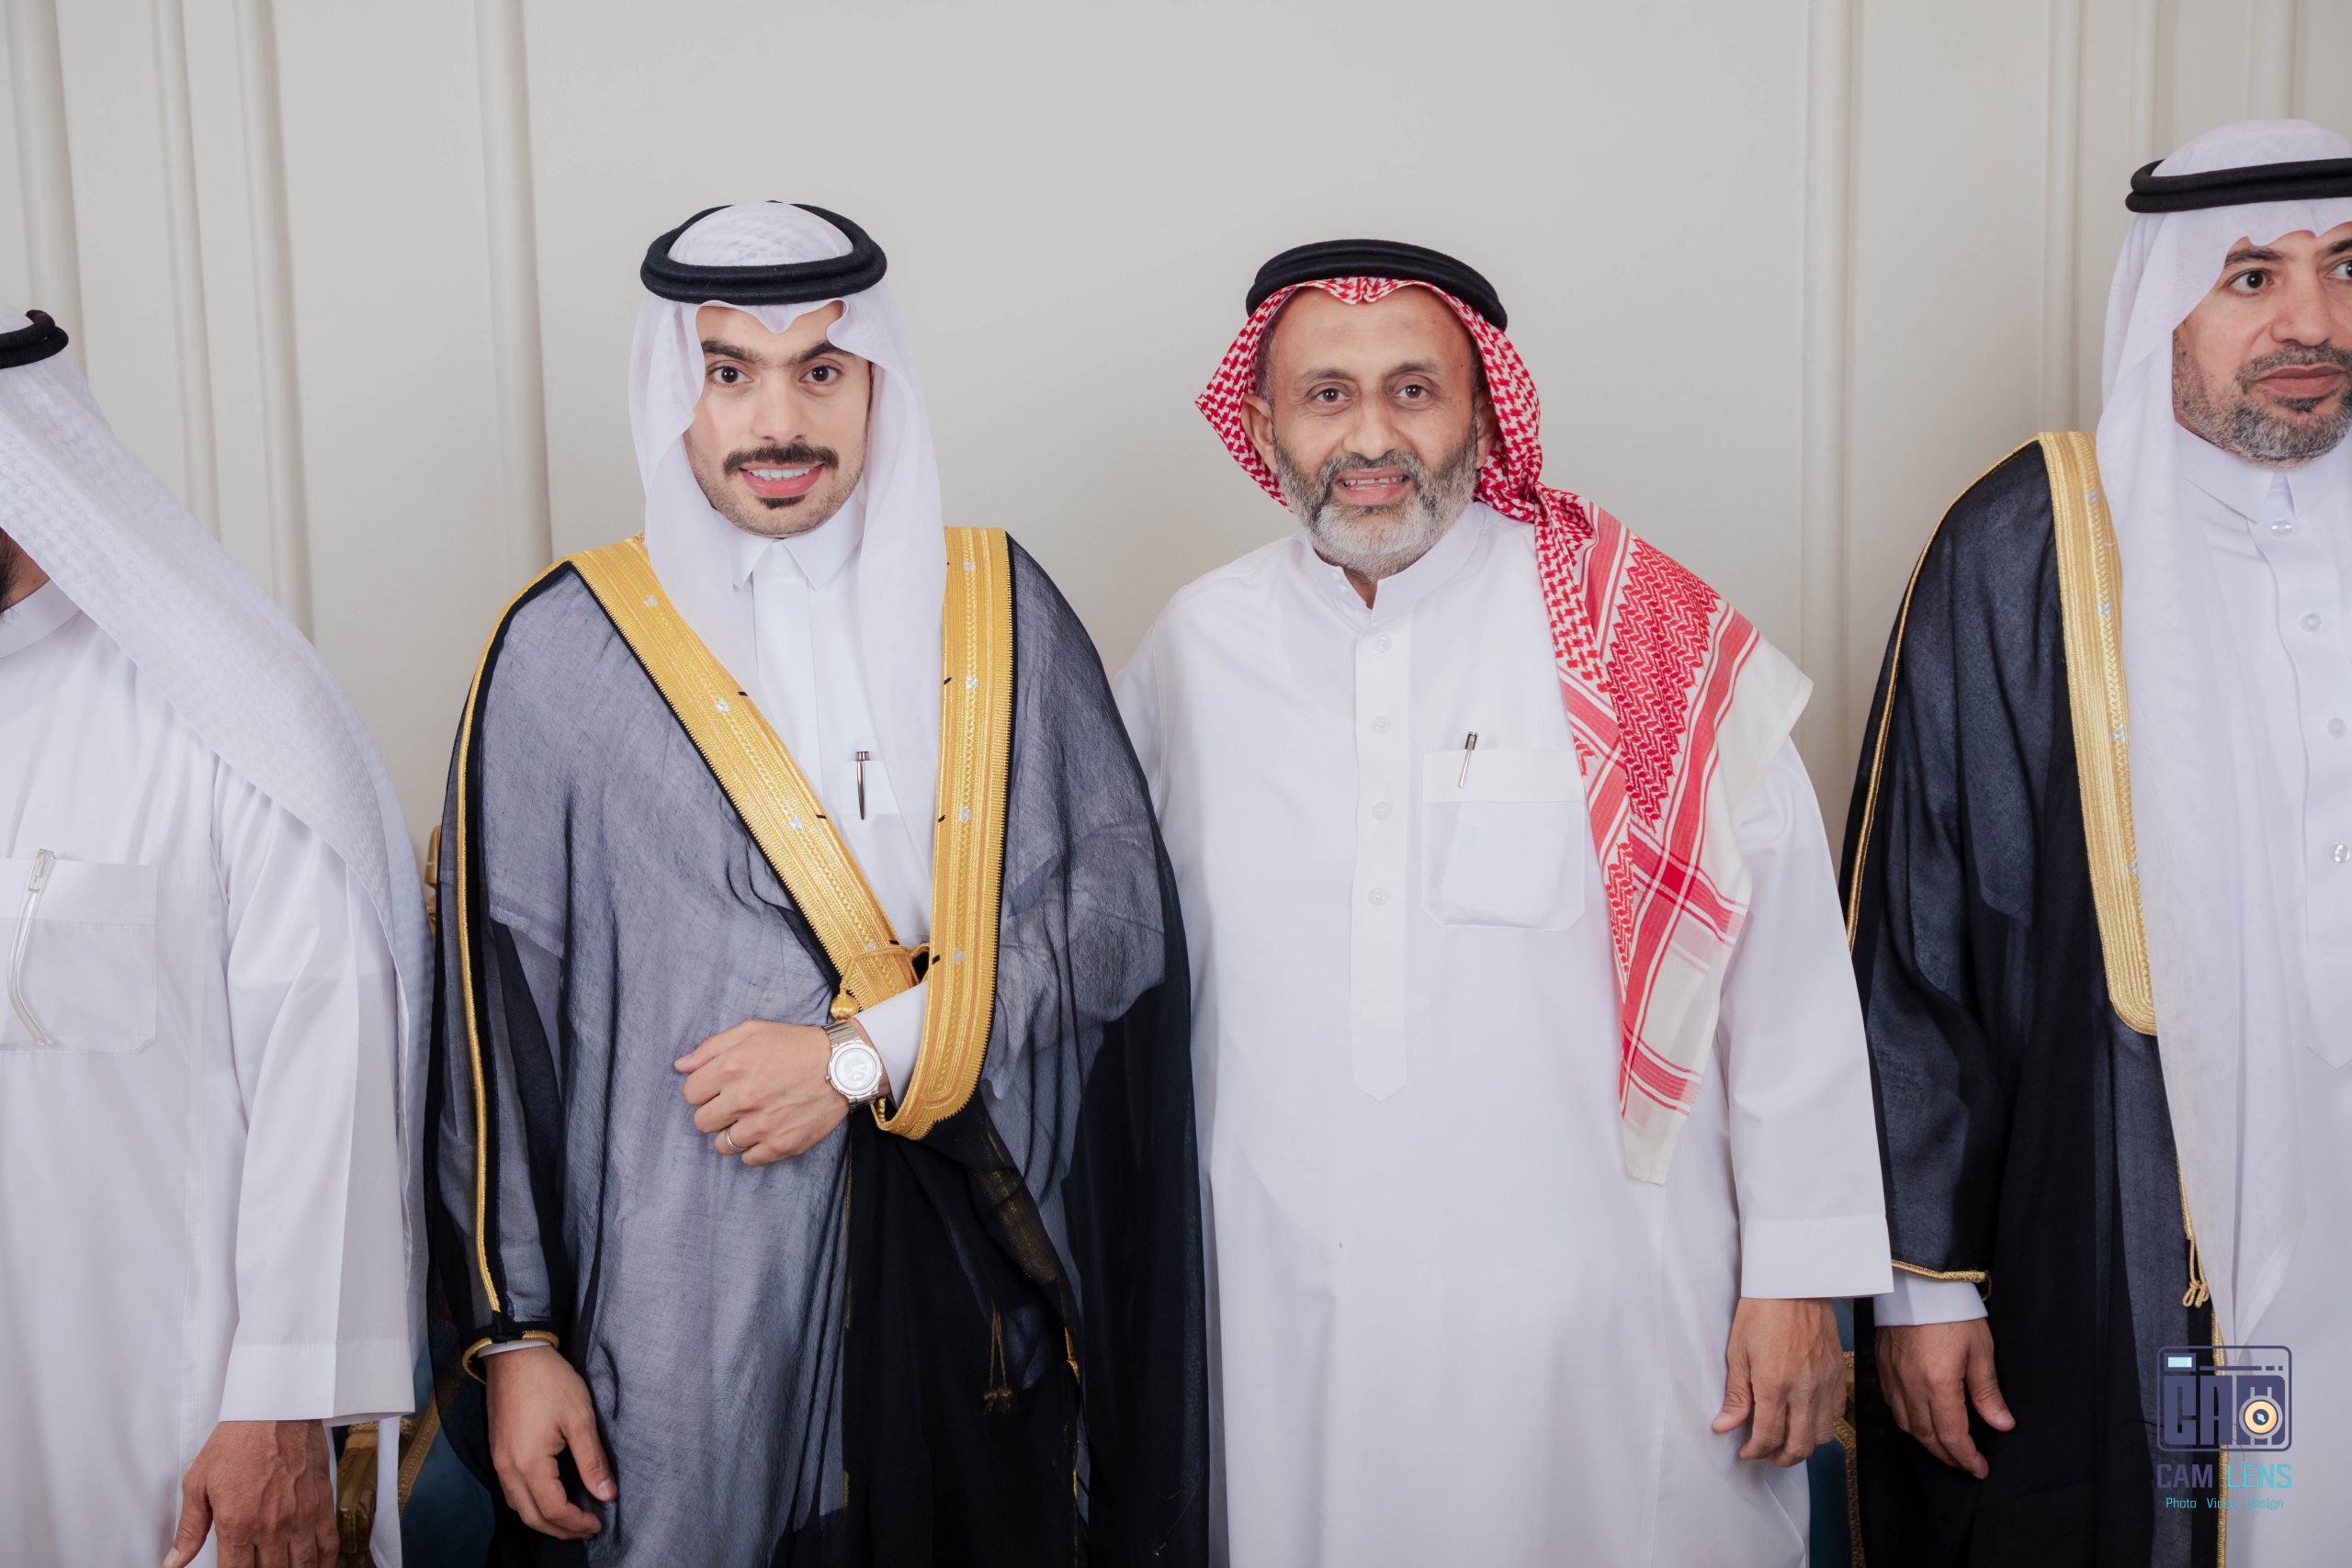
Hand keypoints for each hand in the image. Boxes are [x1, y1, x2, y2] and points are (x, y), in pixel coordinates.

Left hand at [163, 1419, 336, 1567]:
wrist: (276, 1410)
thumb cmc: (237, 1440)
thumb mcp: (198, 1483)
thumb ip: (189, 1529)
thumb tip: (174, 1562)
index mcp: (237, 1525)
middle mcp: (271, 1527)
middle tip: (258, 1566)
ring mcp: (300, 1517)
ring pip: (302, 1566)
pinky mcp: (321, 1504)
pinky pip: (329, 1545)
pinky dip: (325, 1562)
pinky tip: (316, 1566)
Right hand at [484, 1345, 614, 1538]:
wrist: (515, 1354)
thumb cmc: (549, 1381)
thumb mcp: (579, 1418)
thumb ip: (592, 1461)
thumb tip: (606, 1494)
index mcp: (528, 1464)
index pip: (553, 1509)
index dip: (576, 1522)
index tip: (599, 1523)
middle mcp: (507, 1469)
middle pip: (531, 1516)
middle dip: (560, 1529)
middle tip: (587, 1530)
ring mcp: (499, 1461)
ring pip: (518, 1507)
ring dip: (543, 1519)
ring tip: (571, 1519)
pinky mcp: (497, 1451)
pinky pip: (511, 1491)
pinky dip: (530, 1503)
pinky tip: (548, 1497)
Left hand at [678, 1019, 879, 1165]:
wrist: (843, 1065)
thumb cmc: (796, 1045)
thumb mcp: (752, 1031)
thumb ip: (711, 1047)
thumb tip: (680, 1066)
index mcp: (731, 1068)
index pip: (690, 1094)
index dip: (703, 1089)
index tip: (720, 1087)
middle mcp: (742, 1099)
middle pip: (702, 1122)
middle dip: (715, 1112)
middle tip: (736, 1103)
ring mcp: (761, 1126)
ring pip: (722, 1145)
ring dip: (733, 1133)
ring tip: (753, 1118)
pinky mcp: (779, 1145)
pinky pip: (748, 1159)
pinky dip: (754, 1149)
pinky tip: (766, 1131)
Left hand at [1710, 1296, 1844, 1466]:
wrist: (1795, 1283)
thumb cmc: (1761, 1312)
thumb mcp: (1738, 1352)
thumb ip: (1736, 1395)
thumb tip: (1725, 1427)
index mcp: (1775, 1385)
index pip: (1769, 1437)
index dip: (1756, 1452)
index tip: (1746, 1452)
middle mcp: (1805, 1389)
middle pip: (1800, 1445)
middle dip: (1780, 1458)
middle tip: (1765, 1454)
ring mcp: (1825, 1383)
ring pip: (1822, 1435)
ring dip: (1804, 1445)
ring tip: (1785, 1439)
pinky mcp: (1838, 1374)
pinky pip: (1836, 1414)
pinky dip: (1822, 1425)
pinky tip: (1806, 1418)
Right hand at [1876, 1319, 2013, 1478]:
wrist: (1918, 1280)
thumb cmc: (1952, 1311)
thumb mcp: (1980, 1351)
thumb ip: (1987, 1392)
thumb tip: (2001, 1424)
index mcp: (1938, 1384)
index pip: (1952, 1436)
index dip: (1967, 1458)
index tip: (1979, 1468)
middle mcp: (1911, 1386)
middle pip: (1927, 1437)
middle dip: (1948, 1456)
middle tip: (1965, 1463)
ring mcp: (1892, 1377)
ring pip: (1906, 1425)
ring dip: (1926, 1441)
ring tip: (1945, 1445)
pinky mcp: (1882, 1366)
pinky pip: (1892, 1405)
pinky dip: (1907, 1420)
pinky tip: (1919, 1417)